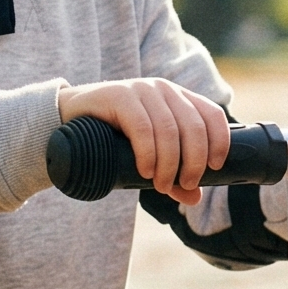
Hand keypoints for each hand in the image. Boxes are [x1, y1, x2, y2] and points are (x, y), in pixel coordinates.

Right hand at [58, 79, 229, 205]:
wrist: (67, 122)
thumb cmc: (112, 139)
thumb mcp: (147, 157)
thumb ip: (172, 175)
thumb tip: (194, 198)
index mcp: (178, 99)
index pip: (212, 115)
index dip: (219, 142)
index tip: (214, 168)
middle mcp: (163, 89)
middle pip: (194, 127)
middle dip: (193, 162)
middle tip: (185, 185)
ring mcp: (141, 89)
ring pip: (169, 130)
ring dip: (169, 164)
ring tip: (161, 185)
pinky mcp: (119, 95)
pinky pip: (142, 127)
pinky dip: (148, 154)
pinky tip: (145, 171)